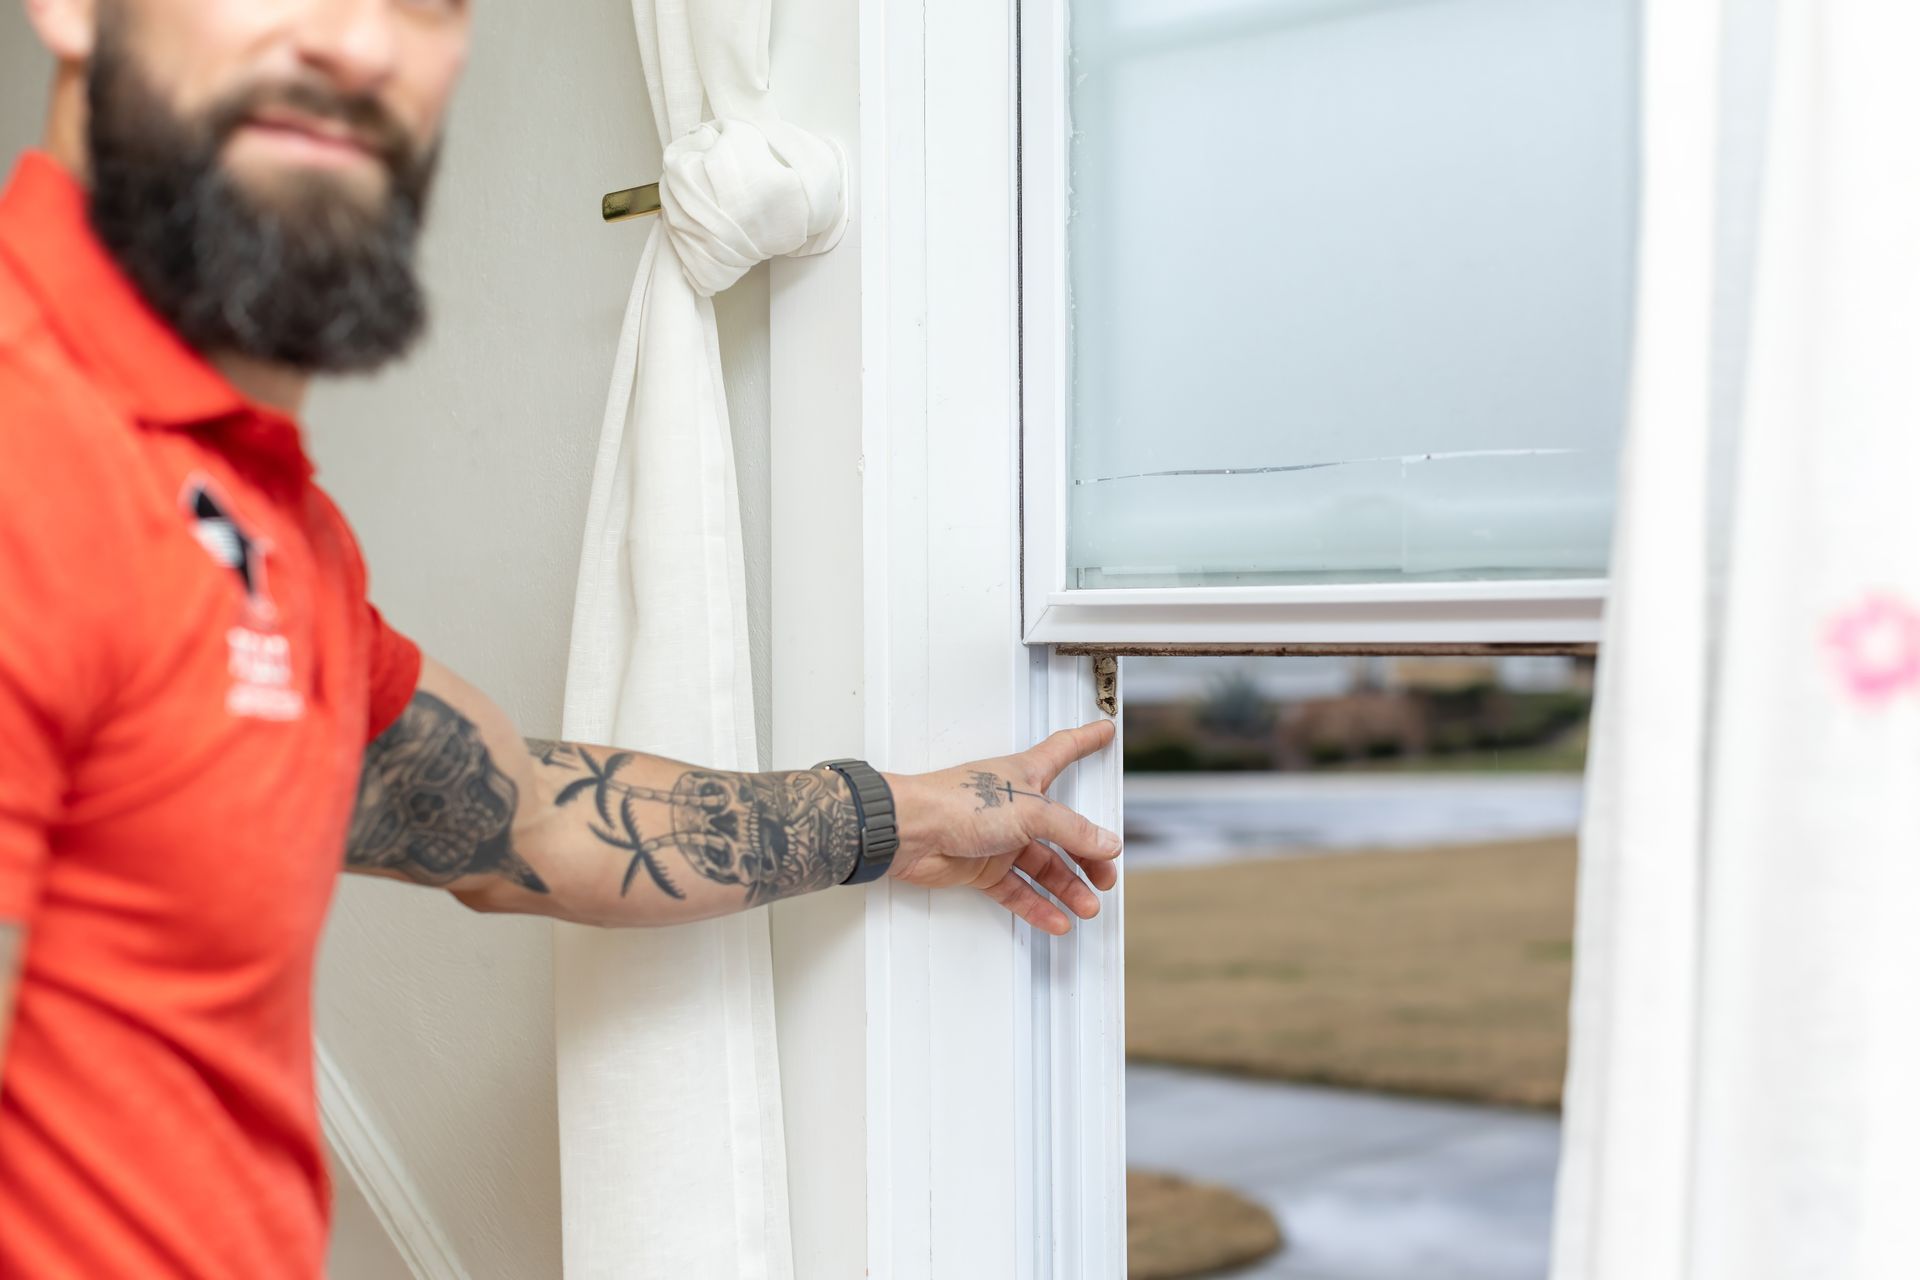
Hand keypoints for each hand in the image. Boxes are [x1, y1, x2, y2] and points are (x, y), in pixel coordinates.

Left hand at [884, 720, 1121, 934]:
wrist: (910, 832)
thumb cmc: (956, 802)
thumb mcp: (1030, 812)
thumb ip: (1071, 830)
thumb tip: (1105, 842)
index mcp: (1026, 775)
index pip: (1063, 751)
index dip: (1086, 740)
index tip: (1105, 732)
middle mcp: (1015, 806)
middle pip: (1063, 829)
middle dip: (1089, 853)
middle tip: (1106, 875)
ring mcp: (998, 838)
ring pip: (1043, 865)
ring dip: (1067, 887)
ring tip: (1087, 905)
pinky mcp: (981, 867)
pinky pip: (1017, 890)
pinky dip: (1038, 906)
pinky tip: (1056, 919)